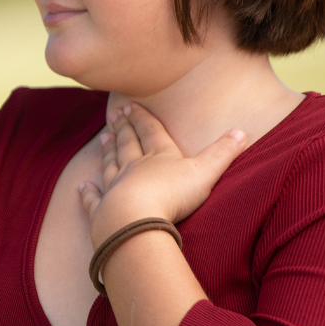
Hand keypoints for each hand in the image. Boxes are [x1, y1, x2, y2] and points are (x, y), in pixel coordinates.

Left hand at [78, 104, 246, 246]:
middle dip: (123, 129)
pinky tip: (83, 185)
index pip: (150, 132)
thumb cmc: (172, 195)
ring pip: (111, 166)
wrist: (136, 220)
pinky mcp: (103, 212)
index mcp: (158, 156)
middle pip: (128, 144)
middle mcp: (133, 168)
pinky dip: (89, 192)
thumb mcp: (205, 171)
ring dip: (108, 152)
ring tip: (103, 138)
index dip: (142, 118)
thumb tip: (242, 131)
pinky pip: (94, 199)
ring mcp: (115, 189)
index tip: (130, 105)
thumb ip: (223, 153)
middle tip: (115, 115)